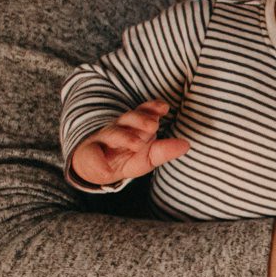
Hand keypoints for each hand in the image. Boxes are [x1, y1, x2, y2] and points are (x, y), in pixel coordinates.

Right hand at [70, 100, 188, 185]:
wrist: (99, 168)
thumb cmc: (126, 157)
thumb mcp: (148, 157)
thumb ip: (165, 150)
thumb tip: (186, 145)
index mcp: (133, 126)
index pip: (142, 112)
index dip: (152, 108)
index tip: (164, 107)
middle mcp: (118, 128)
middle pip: (128, 118)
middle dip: (140, 119)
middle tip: (154, 125)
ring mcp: (103, 140)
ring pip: (112, 133)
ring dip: (124, 137)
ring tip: (137, 144)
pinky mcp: (89, 155)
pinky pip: (92, 156)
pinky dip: (99, 162)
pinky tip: (106, 169)